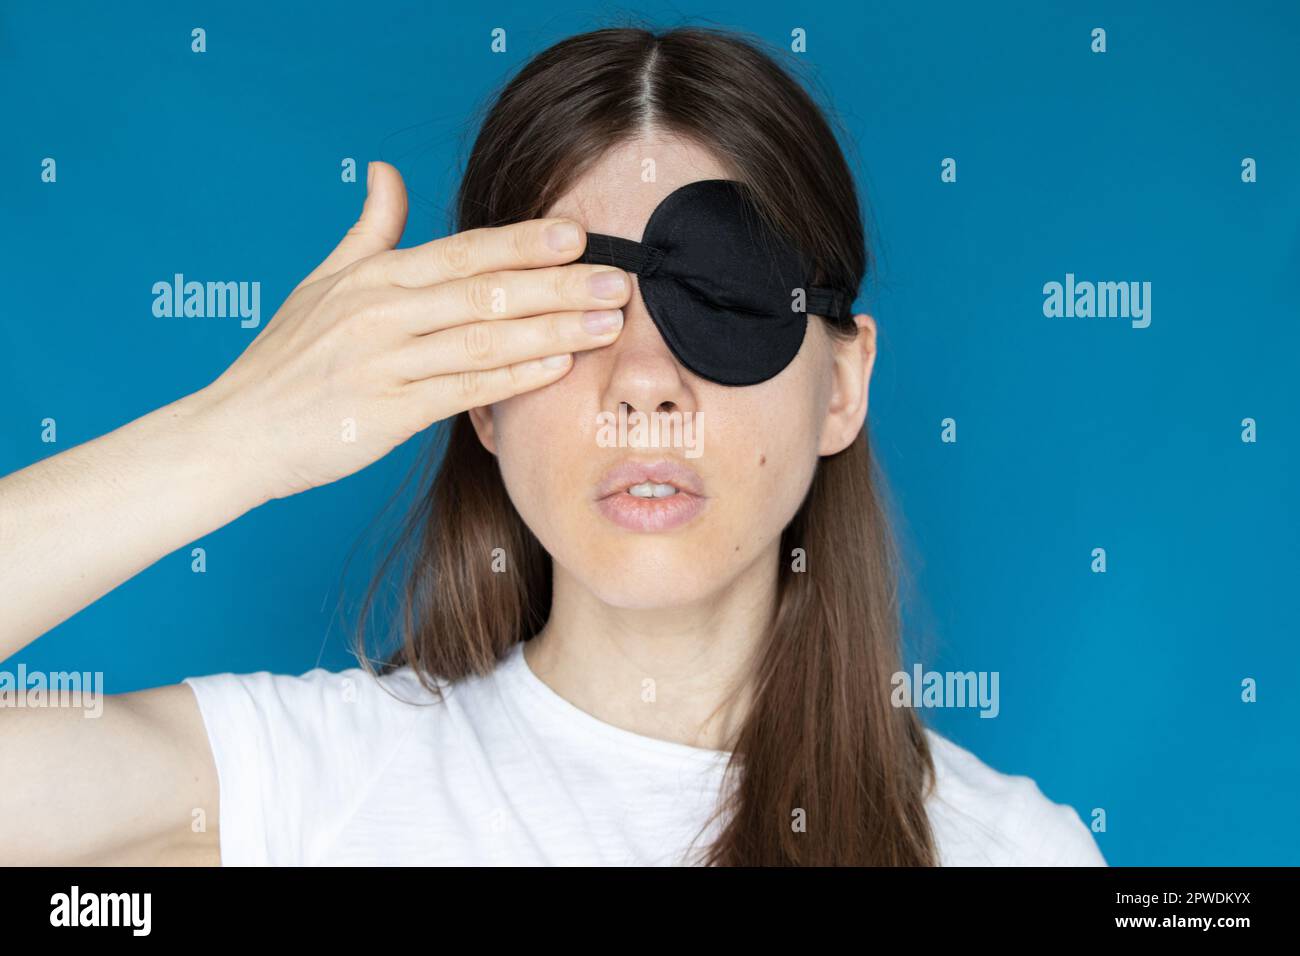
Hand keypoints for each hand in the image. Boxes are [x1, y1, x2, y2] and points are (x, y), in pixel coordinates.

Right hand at [193, 161, 629, 501]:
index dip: (524, 242)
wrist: (236, 432)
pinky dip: (513, 378)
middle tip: (619, 280)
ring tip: (607, 323)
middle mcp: (381, 313)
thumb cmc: (285, 360)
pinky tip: (557, 366)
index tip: (579, 235)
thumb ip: (368, 230)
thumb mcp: (322, 282)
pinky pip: (462, 390)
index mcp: (374, 278)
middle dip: (559, 284)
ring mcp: (384, 362)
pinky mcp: (386, 413)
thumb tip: (386, 170)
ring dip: (552, 329)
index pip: (463, 251)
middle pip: (486, 290)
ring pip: (484, 339)